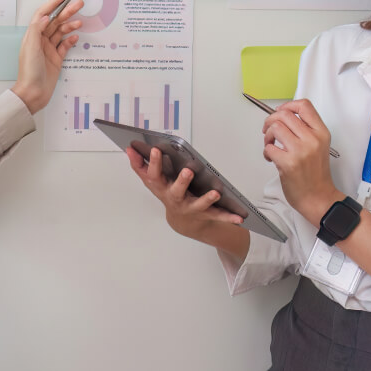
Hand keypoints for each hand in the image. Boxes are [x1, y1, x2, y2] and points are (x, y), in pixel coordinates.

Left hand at [10, 0, 83, 113]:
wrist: (33, 93)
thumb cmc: (29, 72)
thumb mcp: (30, 48)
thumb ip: (36, 30)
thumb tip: (44, 17)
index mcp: (32, 36)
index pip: (42, 15)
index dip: (52, 4)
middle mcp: (40, 41)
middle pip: (54, 22)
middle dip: (66, 12)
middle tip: (79, 4)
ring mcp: (49, 50)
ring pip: (61, 33)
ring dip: (70, 26)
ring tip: (80, 22)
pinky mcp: (56, 59)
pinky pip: (65, 46)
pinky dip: (71, 40)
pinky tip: (77, 36)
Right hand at [127, 146, 243, 241]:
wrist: (182, 222)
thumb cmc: (167, 193)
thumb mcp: (152, 180)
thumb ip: (139, 164)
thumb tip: (129, 148)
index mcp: (161, 188)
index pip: (154, 175)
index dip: (154, 163)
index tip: (157, 150)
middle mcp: (174, 199)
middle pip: (176, 191)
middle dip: (181, 182)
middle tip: (188, 171)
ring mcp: (190, 208)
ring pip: (198, 205)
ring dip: (206, 200)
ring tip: (215, 193)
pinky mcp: (205, 214)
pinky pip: (218, 216)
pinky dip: (229, 218)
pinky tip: (240, 218)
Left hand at [262, 99, 341, 224]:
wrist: (318, 197)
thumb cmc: (316, 174)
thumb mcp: (319, 146)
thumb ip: (305, 129)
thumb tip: (283, 115)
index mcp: (321, 133)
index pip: (304, 106)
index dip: (288, 105)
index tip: (280, 111)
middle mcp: (312, 139)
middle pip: (285, 114)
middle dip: (271, 120)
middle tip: (268, 128)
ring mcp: (300, 151)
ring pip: (275, 127)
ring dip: (267, 135)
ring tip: (270, 143)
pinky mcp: (288, 163)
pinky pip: (269, 147)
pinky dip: (266, 151)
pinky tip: (271, 157)